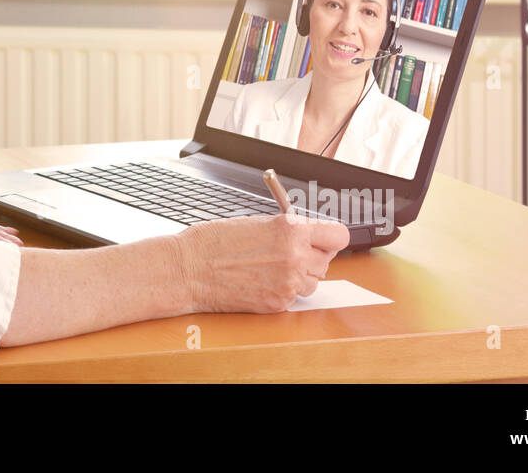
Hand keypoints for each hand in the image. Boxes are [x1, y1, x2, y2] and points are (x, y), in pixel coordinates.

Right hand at [173, 212, 349, 313]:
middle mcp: (295, 256)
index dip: (329, 238)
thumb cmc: (214, 242)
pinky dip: (281, 291)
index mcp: (291, 229)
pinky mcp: (278, 304)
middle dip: (311, 257)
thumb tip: (308, 238)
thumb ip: (288, 230)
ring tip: (268, 269)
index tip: (323, 240)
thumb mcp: (257, 223)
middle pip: (327, 260)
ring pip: (312, 282)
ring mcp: (288, 283)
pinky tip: (259, 282)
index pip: (338, 235)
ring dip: (298, 277)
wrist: (189, 269)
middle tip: (287, 255)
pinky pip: (293, 298)